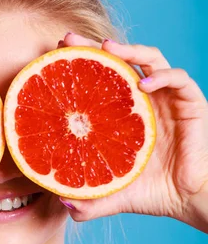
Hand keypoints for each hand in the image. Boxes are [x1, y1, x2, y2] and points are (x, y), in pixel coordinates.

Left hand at [57, 32, 207, 230]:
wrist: (186, 200)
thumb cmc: (150, 193)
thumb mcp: (113, 196)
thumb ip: (89, 202)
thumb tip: (62, 202)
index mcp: (122, 114)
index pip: (100, 79)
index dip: (79, 65)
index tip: (54, 56)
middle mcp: (143, 100)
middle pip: (119, 61)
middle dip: (94, 47)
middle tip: (69, 40)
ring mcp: (167, 99)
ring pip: (150, 59)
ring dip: (129, 50)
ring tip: (107, 48)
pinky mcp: (190, 103)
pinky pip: (179, 80)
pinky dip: (162, 76)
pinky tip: (144, 83)